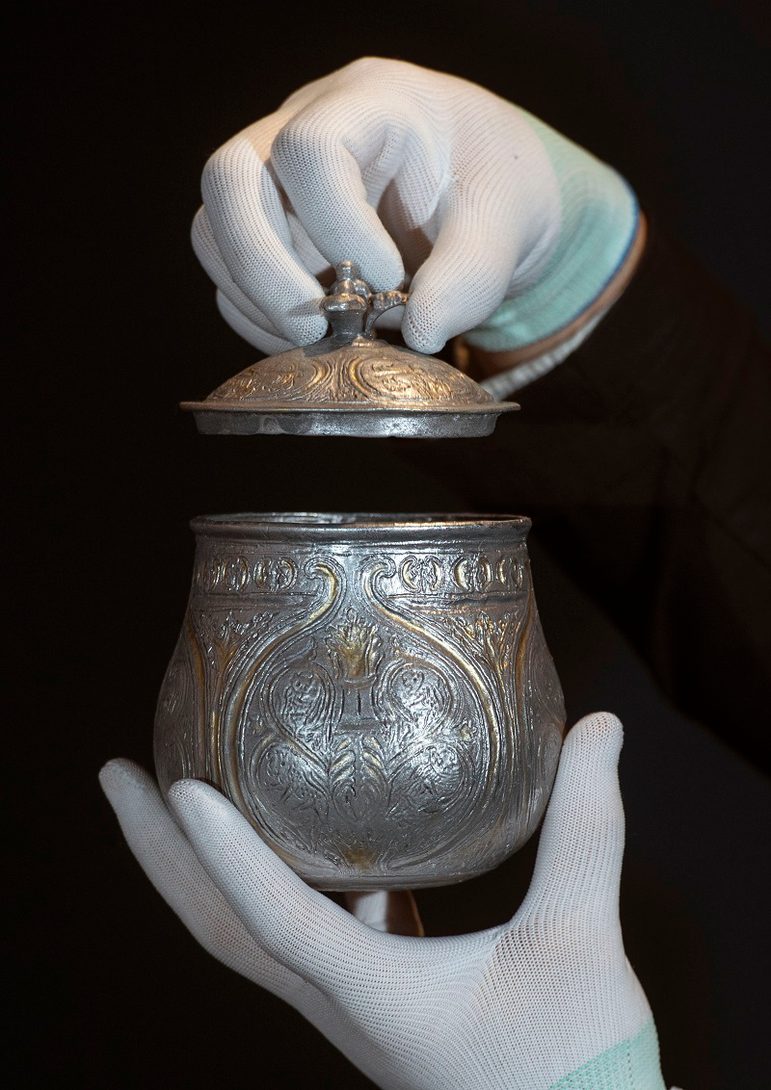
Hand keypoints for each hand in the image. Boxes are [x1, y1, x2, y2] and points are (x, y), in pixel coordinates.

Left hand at [100, 713, 667, 1088]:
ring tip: (179, 792)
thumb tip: (598, 726)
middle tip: (114, 771)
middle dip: (157, 850)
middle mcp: (339, 1000)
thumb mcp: (581, 936)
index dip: (221, 850)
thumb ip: (586, 827)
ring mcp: (349, 1001)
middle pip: (218, 925)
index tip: (170, 781)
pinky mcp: (375, 996)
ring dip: (203, 864)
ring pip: (250, 927)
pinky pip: (303, 929)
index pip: (271, 916)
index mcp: (371, 993)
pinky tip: (314, 838)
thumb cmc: (576, 1065)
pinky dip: (278, 877)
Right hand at [192, 57, 641, 381]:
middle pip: (228, 178)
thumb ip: (470, 276)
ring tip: (322, 339)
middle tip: (318, 330)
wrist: (483, 192)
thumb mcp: (505, 224)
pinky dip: (260, 318)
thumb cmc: (493, 187)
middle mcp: (303, 126)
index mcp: (372, 103)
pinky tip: (314, 339)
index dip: (338, 225)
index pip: (311, 147)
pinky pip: (229, 276)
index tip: (389, 279)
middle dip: (264, 268)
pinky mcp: (266, 228)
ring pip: (214, 230)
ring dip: (258, 299)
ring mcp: (275, 178)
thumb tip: (419, 332)